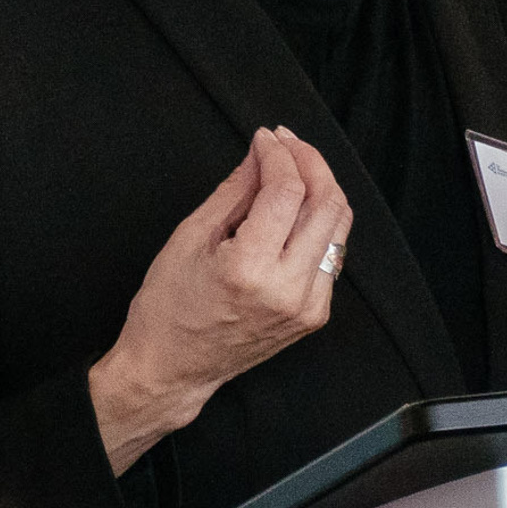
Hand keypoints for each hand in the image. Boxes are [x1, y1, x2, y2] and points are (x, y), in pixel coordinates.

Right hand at [89, 127, 353, 474]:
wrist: (173, 369)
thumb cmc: (168, 306)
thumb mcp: (190, 237)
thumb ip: (235, 190)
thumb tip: (261, 152)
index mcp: (251, 269)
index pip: (288, 191)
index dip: (280, 154)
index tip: (266, 137)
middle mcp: (289, 289)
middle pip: (326, 204)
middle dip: (310, 162)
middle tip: (287, 142)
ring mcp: (308, 305)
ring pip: (338, 227)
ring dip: (321, 189)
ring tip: (293, 168)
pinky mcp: (315, 314)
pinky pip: (331, 254)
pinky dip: (318, 223)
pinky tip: (295, 210)